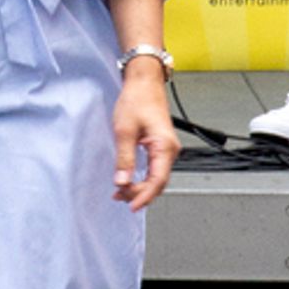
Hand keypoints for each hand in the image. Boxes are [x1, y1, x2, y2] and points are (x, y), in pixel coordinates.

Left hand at [111, 68, 179, 211]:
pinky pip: (155, 168)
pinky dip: (143, 177)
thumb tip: (122, 181)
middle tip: (119, 197)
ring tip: (121, 192)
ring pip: (157, 176)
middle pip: (158, 182)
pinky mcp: (160, 145)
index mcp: (165, 146)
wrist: (144, 82)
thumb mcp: (124, 130)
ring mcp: (167, 148)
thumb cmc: (137, 99)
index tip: (132, 206)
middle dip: (139, 193)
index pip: (158, 180)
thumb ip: (124, 158)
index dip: (145, 196)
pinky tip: (130, 180)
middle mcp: (170, 149)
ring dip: (140, 186)